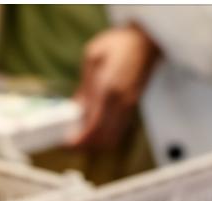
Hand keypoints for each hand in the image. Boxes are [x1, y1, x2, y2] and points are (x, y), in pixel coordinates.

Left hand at [71, 24, 159, 148]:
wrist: (145, 41)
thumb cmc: (119, 45)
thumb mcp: (92, 58)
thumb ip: (84, 87)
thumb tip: (75, 110)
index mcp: (109, 89)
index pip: (93, 127)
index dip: (79, 141)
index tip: (66, 144)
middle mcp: (121, 103)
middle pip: (103, 140)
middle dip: (85, 148)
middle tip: (70, 145)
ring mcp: (128, 107)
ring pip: (112, 140)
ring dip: (95, 146)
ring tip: (79, 141)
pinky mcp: (132, 109)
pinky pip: (118, 133)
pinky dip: (104, 138)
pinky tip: (93, 134)